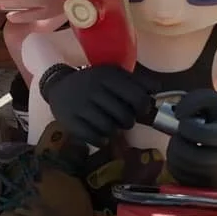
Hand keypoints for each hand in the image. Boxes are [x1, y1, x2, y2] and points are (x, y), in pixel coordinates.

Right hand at [39, 63, 154, 147]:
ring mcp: (80, 106)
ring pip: (110, 129)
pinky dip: (101, 140)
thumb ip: (136, 81)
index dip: (143, 106)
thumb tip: (158, 88)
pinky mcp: (70, 122)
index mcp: (106, 76)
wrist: (58, 86)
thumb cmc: (93, 82)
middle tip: (123, 118)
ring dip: (114, 130)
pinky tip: (99, 133)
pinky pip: (95, 139)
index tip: (139, 108)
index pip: (137, 97)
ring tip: (110, 124)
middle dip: (128, 121)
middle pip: (125, 116)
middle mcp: (93, 89)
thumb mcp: (113, 75)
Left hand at [162, 88, 216, 191]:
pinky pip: (181, 177)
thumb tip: (177, 114)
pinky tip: (183, 154)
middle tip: (180, 134)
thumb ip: (196, 99)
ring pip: (183, 167)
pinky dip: (175, 164)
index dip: (186, 126)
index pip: (201, 134)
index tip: (185, 122)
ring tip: (181, 142)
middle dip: (177, 142)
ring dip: (174, 152)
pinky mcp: (209, 187)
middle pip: (190, 156)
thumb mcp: (215, 102)